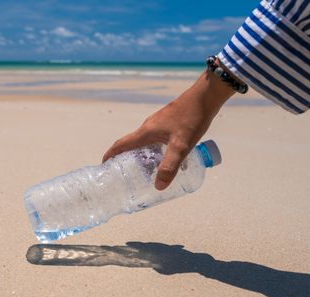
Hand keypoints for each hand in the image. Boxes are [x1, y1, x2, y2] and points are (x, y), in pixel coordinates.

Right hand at [102, 66, 235, 189]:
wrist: (206, 96)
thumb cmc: (191, 119)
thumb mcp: (181, 146)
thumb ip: (170, 166)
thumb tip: (158, 187)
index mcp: (145, 132)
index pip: (121, 144)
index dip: (110, 155)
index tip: (104, 166)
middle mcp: (148, 127)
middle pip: (130, 144)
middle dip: (124, 159)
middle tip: (126, 174)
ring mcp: (158, 123)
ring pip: (143, 142)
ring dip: (140, 154)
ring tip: (145, 169)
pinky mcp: (168, 122)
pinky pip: (154, 138)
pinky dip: (152, 149)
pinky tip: (165, 156)